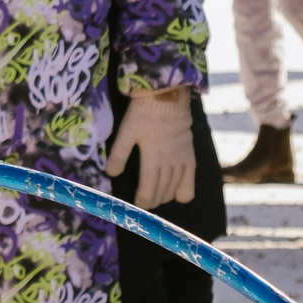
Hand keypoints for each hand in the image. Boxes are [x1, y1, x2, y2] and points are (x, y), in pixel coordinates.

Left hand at [106, 87, 196, 210]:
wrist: (167, 97)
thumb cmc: (143, 114)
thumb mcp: (126, 132)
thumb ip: (119, 154)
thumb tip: (111, 174)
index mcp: (152, 158)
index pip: (148, 188)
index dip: (143, 200)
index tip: (137, 205)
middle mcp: (169, 163)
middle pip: (162, 190)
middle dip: (153, 200)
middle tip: (145, 203)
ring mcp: (182, 160)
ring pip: (175, 187)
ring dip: (166, 196)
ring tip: (157, 198)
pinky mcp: (190, 155)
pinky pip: (191, 178)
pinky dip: (185, 190)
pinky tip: (179, 195)